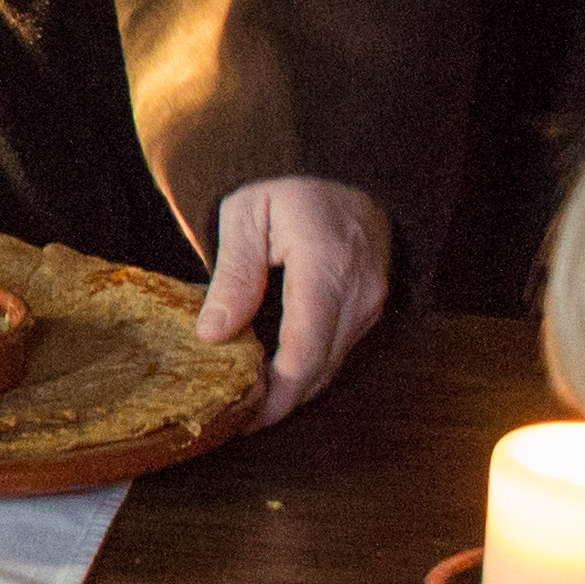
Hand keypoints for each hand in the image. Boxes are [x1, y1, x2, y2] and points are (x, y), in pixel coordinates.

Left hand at [196, 175, 393, 426]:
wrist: (340, 167)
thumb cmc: (286, 186)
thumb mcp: (245, 215)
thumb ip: (232, 275)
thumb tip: (213, 335)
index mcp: (327, 266)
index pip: (304, 351)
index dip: (273, 393)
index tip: (238, 415)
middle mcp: (359, 292)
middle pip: (319, 371)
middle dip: (278, 402)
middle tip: (231, 417)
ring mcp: (371, 303)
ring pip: (331, 368)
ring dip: (291, 391)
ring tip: (245, 402)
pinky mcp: (370, 309)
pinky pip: (337, 353)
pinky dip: (306, 370)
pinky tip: (271, 375)